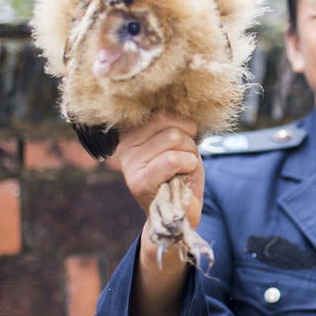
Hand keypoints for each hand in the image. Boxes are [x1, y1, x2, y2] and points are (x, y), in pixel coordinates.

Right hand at [114, 112, 203, 230]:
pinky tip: (184, 176)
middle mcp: (125, 146)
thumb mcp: (179, 143)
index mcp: (132, 133)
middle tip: (185, 159)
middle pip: (168, 121)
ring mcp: (130, 164)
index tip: (184, 142)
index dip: (184, 124)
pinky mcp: (140, 182)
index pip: (161, 111)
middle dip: (189, 139)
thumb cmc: (182, 175)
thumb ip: (174, 124)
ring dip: (190, 153)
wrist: (179, 213)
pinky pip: (173, 160)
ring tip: (183, 169)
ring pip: (174, 138)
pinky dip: (189, 165)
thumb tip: (183, 102)